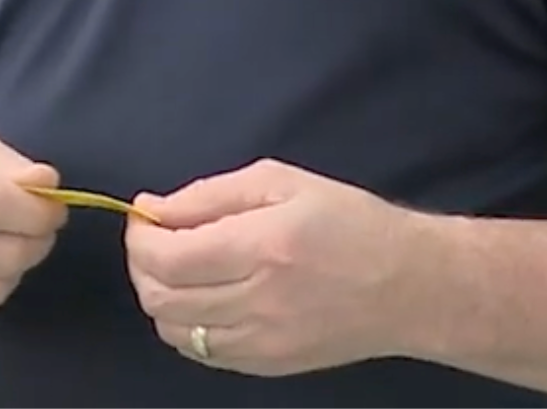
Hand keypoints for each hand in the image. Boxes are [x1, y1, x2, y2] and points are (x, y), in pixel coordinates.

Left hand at [123, 158, 420, 376]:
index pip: (168, 257)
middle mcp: (256, 300)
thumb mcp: (282, 182)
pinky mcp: (266, 365)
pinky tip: (201, 296)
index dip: (140, 237)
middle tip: (154, 238)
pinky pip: (200, 352)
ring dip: (159, 295)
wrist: (406, 284)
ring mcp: (260, 341)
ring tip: (177, 266)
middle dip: (142, 264)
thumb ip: (212, 194)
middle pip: (161, 297)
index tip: (142, 215)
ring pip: (173, 330)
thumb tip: (155, 209)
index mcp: (262, 246)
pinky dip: (184, 324)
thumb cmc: (347, 219)